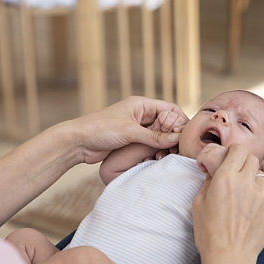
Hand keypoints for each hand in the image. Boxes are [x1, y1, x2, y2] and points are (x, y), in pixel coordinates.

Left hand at [68, 96, 188, 163]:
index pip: (170, 109)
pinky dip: (155, 150)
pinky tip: (157, 158)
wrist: (78, 142)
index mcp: (141, 104)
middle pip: (167, 123)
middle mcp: (140, 115)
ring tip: (166, 155)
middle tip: (177, 149)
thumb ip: (153, 136)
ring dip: (164, 145)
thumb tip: (177, 138)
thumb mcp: (129, 132)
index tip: (184, 136)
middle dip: (173, 135)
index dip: (180, 121)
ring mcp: (136, 128)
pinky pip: (149, 144)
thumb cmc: (100, 130)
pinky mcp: (131, 141)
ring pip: (159, 135)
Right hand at [192, 144, 263, 263]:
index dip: (233, 151)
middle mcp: (245, 182)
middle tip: (235, 175)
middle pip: (252, 159)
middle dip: (243, 163)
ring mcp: (261, 195)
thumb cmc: (208, 232)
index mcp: (225, 178)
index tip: (229, 157)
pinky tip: (248, 213)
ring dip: (251, 181)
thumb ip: (208, 182)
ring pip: (260, 177)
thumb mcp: (198, 203)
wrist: (229, 257)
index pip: (238, 150)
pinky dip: (258, 199)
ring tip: (242, 197)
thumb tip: (214, 172)